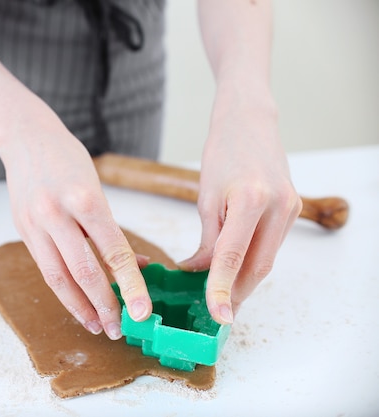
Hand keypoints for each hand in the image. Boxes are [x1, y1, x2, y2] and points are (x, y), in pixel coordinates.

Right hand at [0, 126, 152, 339]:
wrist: (26, 138)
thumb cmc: (68, 160)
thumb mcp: (98, 188)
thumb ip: (112, 230)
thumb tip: (137, 266)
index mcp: (85, 199)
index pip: (113, 252)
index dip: (130, 286)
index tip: (142, 312)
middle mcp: (57, 213)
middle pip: (83, 271)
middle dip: (103, 305)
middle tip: (118, 329)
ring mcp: (35, 223)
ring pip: (58, 276)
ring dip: (78, 306)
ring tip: (95, 325)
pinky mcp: (22, 229)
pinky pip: (44, 267)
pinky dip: (61, 290)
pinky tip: (75, 303)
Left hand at [178, 92, 301, 323]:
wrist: (249, 123)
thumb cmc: (222, 154)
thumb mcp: (206, 197)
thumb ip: (207, 240)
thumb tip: (200, 272)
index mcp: (251, 200)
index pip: (233, 257)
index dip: (222, 289)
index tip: (217, 314)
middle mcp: (277, 207)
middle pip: (258, 266)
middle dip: (237, 293)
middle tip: (218, 313)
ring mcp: (290, 208)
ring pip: (267, 259)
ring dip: (245, 280)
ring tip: (223, 296)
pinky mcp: (293, 209)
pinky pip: (272, 245)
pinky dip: (253, 261)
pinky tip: (236, 271)